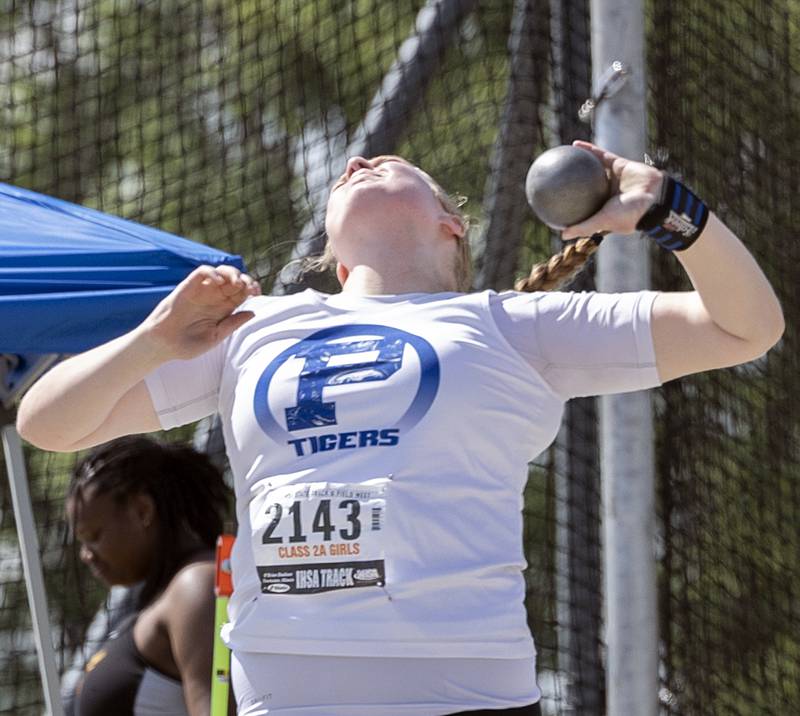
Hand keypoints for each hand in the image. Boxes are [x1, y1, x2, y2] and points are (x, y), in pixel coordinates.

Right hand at [140, 265, 260, 359]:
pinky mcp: (187, 288)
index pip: (242, 293)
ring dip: (231, 272)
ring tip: (236, 283)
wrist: (162, 346)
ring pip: (220, 272)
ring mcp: (201, 292)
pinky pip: (201, 273)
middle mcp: (214, 298)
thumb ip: (232, 324)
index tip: (257, 293)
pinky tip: (218, 282)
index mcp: (223, 309)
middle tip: (250, 288)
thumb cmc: (187, 345)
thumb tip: (253, 313)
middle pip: (234, 280)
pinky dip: (212, 272)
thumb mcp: (215, 337)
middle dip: (246, 279)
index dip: (252, 288)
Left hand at [561, 140, 663, 239]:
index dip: (568, 207)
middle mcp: (606, 194)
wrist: (655, 197)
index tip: (552, 205)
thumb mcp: (603, 222)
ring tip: (561, 158)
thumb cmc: (630, 214)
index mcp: (603, 210)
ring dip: (578, 163)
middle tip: (552, 181)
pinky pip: (601, 155)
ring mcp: (612, 179)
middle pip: (584, 188)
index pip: (582, 209)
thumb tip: (561, 235)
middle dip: (570, 184)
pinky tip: (574, 145)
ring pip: (592, 169)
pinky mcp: (618, 164)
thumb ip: (583, 227)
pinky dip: (589, 149)